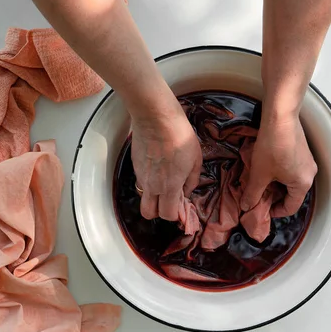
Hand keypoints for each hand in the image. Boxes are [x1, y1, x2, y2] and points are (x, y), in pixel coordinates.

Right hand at [131, 104, 201, 220]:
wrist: (155, 117)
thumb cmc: (179, 136)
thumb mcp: (195, 159)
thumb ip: (192, 180)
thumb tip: (187, 190)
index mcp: (169, 187)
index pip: (167, 215)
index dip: (174, 214)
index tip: (181, 205)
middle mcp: (152, 185)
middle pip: (148, 213)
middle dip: (159, 211)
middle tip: (170, 199)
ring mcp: (140, 175)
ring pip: (143, 196)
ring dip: (153, 196)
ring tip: (164, 182)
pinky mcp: (135, 164)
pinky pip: (141, 180)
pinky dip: (148, 180)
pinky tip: (158, 167)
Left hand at [240, 112, 316, 217]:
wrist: (280, 117)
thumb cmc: (272, 147)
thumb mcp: (259, 174)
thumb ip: (253, 193)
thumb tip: (247, 207)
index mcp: (302, 184)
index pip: (291, 208)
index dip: (275, 212)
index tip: (262, 210)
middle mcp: (309, 175)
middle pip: (292, 194)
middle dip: (274, 197)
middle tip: (258, 195)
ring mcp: (308, 162)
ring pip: (291, 181)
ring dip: (276, 184)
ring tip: (261, 181)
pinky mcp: (303, 151)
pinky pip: (293, 169)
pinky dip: (281, 173)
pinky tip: (267, 166)